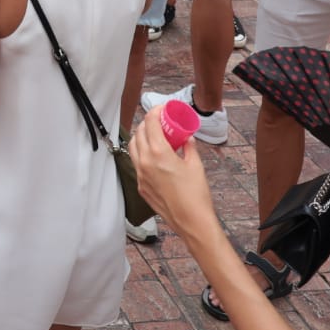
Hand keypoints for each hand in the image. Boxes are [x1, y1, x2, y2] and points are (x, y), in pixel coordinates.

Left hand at [129, 104, 220, 240]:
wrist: (191, 221)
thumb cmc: (196, 193)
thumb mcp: (195, 164)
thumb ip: (189, 146)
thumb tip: (186, 137)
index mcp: (159, 153)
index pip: (150, 123)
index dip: (155, 111)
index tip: (162, 109)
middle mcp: (145, 162)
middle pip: (138, 133)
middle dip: (147, 123)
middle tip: (160, 122)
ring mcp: (140, 175)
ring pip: (133, 147)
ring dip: (140, 137)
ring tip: (154, 137)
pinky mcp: (140, 186)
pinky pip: (136, 164)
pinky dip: (141, 154)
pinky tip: (153, 156)